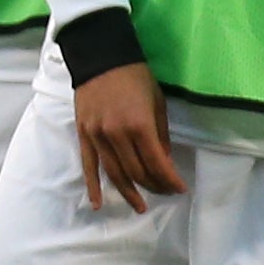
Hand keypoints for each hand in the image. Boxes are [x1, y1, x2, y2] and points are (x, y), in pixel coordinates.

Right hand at [70, 62, 183, 213]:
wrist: (101, 58)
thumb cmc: (135, 76)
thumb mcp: (157, 102)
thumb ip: (160, 134)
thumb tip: (163, 161)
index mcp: (140, 125)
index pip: (157, 163)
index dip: (170, 179)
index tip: (179, 188)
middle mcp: (117, 135)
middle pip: (137, 172)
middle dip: (154, 186)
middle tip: (164, 192)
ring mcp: (98, 136)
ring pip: (114, 173)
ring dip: (129, 192)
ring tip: (140, 206)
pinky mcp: (84, 135)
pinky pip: (89, 165)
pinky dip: (93, 186)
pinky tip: (98, 203)